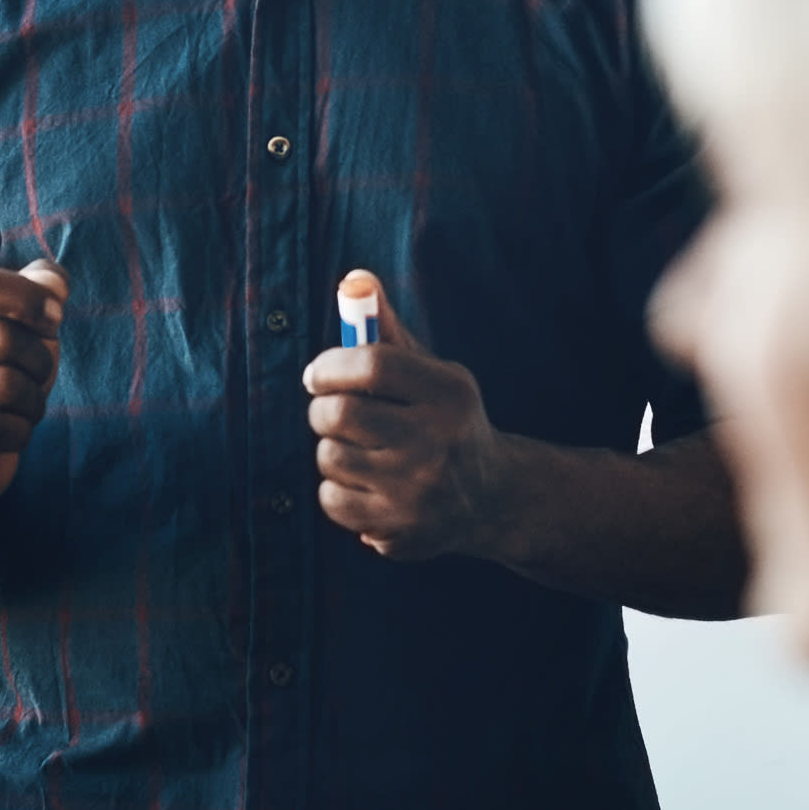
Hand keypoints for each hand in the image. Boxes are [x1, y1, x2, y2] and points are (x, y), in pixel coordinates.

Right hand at [0, 259, 65, 516]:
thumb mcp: (13, 326)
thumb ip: (35, 291)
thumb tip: (54, 282)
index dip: (24, 295)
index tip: (55, 317)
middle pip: (3, 338)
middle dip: (41, 359)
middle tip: (39, 374)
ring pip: (7, 386)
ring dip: (34, 399)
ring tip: (25, 405)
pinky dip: (22, 430)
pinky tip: (12, 431)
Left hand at [303, 278, 513, 560]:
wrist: (492, 499)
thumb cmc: (445, 422)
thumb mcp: (431, 375)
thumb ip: (388, 333)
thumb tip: (354, 279)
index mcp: (451, 393)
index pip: (372, 364)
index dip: (330, 365)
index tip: (317, 374)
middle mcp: (439, 442)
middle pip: (340, 414)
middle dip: (321, 409)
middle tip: (330, 412)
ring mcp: (419, 491)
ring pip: (329, 457)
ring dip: (332, 450)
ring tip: (360, 452)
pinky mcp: (400, 530)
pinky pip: (331, 499)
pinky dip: (336, 490)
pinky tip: (367, 486)